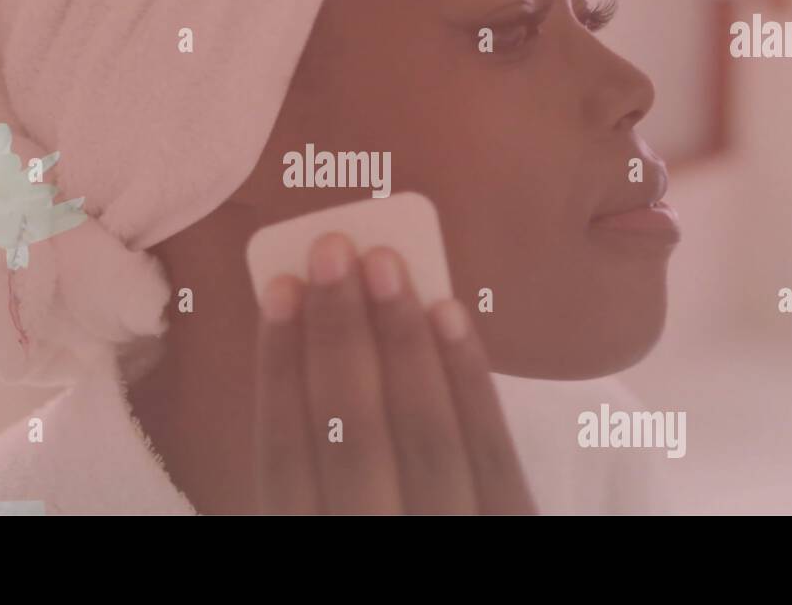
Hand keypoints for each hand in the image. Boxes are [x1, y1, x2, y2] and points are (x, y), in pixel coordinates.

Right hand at [254, 232, 536, 513]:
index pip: (283, 459)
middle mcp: (371, 541)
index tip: (280, 288)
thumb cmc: (370, 509)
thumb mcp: (323, 503)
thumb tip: (317, 325)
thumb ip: (315, 451)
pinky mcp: (512, 527)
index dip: (279, 369)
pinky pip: (492, 455)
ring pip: (425, 441)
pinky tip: (449, 312)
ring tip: (386, 263)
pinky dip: (469, 381)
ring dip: (403, 342)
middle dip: (339, 337)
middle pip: (352, 443)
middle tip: (332, 250)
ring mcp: (449, 537)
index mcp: (301, 542)